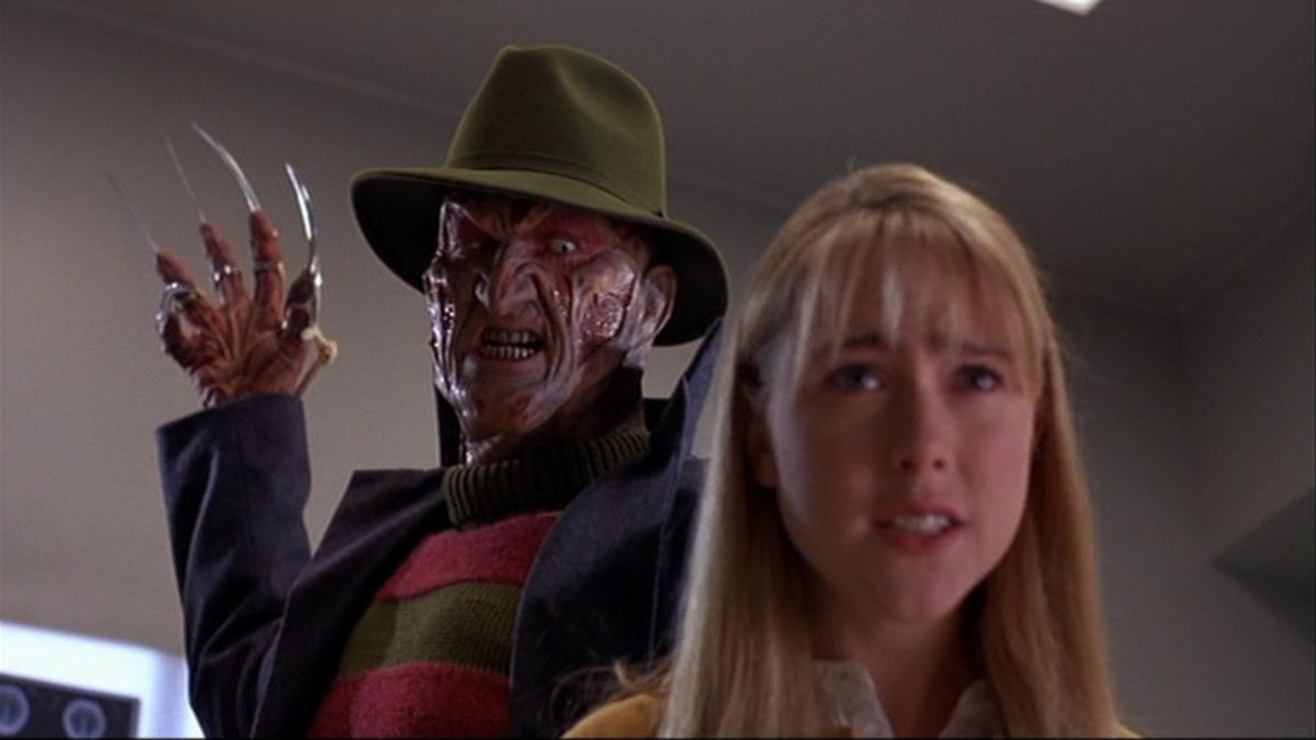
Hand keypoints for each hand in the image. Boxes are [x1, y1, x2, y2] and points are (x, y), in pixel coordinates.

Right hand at [154, 210, 326, 406]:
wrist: (251, 421)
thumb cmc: (276, 391)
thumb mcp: (295, 349)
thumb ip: (300, 314)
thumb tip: (308, 281)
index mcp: (269, 315)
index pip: (268, 269)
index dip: (264, 242)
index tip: (257, 217)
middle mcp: (241, 319)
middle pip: (227, 275)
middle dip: (218, 250)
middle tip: (208, 227)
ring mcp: (216, 335)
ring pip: (192, 298)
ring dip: (178, 278)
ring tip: (164, 258)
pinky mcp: (196, 355)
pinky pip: (174, 336)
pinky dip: (166, 326)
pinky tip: (167, 314)